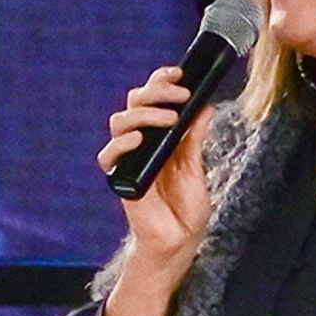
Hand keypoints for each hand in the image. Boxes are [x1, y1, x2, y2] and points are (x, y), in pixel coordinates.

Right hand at [97, 65, 214, 315]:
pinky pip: (109, 156)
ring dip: (144, 115)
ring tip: (168, 118)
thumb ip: (195, 138)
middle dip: (155, 92)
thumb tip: (206, 106)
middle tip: (178, 93)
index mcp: (159, 137)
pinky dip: (121, 143)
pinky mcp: (121, 179)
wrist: (179, 242)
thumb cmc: (186, 209)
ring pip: (120, 122)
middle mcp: (140, 143)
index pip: (152, 100)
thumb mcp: (196, 168)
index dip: (160, 82)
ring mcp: (128, 159)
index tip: (179, 73)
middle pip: (134, 104)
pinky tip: (138, 140)